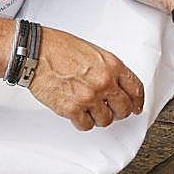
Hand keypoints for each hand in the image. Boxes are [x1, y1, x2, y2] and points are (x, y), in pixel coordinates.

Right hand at [30, 27, 144, 131]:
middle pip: (124, 108)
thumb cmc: (59, 48)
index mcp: (112, 66)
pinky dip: (83, 122)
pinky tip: (78, 113)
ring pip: (106, 120)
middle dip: (119, 111)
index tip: (136, 106)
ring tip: (90, 109)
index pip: (135, 89)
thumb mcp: (93, 51)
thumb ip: (107, 68)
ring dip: (99, 117)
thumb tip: (115, 84)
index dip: (137, 101)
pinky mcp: (72, 109)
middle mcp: (104, 82)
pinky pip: (86, 125)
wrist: (36, 53)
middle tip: (112, 111)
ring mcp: (89, 97)